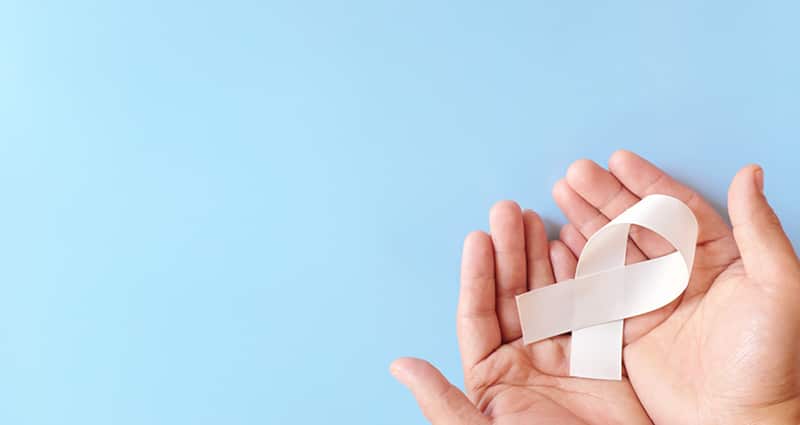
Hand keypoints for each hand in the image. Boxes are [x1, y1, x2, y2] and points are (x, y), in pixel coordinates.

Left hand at [390, 202, 651, 423]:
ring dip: (540, 255)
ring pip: (548, 292)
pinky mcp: (602, 356)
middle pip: (513, 294)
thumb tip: (398, 365)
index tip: (477, 237)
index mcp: (491, 376)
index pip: (479, 314)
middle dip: (510, 251)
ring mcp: (563, 355)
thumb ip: (441, 399)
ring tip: (535, 217)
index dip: (478, 274)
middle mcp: (524, 360)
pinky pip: (589, 307)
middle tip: (508, 210)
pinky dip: (582, 277)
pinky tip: (570, 247)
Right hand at [552, 151, 799, 423]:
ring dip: (587, 220)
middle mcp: (682, 274)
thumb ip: (759, 227)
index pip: (676, 209)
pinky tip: (561, 241)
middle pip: (636, 224)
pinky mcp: (628, 328)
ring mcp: (652, 300)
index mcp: (719, 258)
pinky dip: (578, 263)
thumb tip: (749, 172)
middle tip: (575, 173)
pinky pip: (598, 288)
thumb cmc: (769, 359)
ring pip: (613, 249)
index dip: (646, 182)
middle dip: (605, 196)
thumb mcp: (778, 285)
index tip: (618, 159)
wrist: (737, 421)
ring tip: (560, 192)